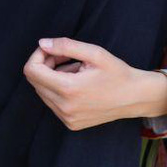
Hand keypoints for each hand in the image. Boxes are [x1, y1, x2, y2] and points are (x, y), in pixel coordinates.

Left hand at [22, 37, 166, 130]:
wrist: (135, 97)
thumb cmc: (117, 73)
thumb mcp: (94, 53)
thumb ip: (65, 46)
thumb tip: (42, 43)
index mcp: (68, 89)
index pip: (31, 71)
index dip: (37, 55)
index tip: (53, 49)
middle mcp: (64, 107)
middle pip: (35, 81)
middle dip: (45, 65)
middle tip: (66, 57)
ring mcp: (67, 118)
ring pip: (42, 92)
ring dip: (52, 78)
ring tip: (76, 71)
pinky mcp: (71, 123)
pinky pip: (53, 103)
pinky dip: (59, 90)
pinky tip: (78, 85)